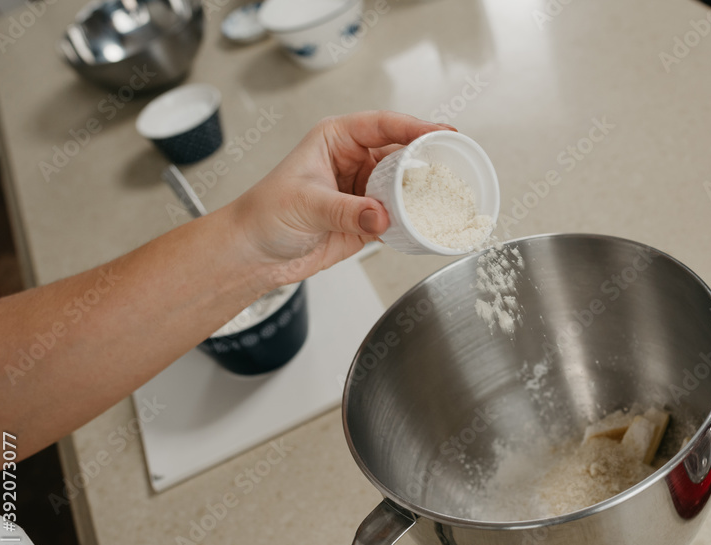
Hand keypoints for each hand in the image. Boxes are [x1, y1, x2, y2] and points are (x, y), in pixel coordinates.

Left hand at [228, 111, 455, 288]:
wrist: (255, 254)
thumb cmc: (265, 214)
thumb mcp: (306, 204)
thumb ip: (346, 210)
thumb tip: (381, 216)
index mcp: (336, 139)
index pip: (382, 125)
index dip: (414, 126)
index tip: (441, 132)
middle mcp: (354, 160)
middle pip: (401, 153)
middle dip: (426, 160)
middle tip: (454, 165)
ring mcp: (364, 190)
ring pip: (404, 186)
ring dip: (422, 193)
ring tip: (448, 196)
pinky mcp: (368, 220)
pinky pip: (399, 216)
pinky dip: (413, 221)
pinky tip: (428, 223)